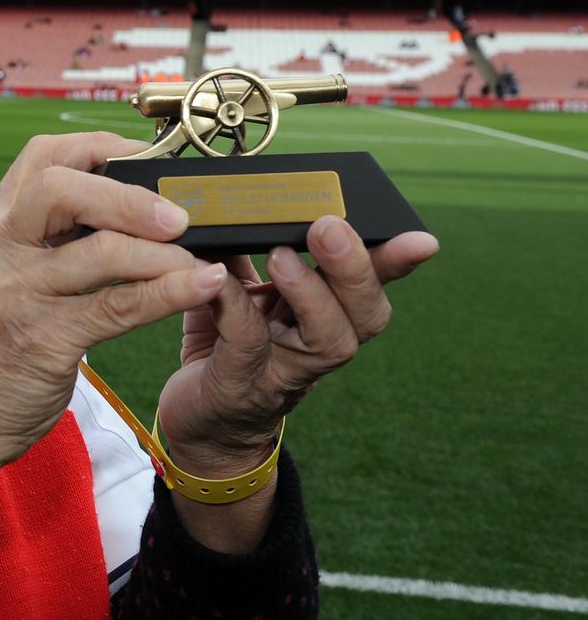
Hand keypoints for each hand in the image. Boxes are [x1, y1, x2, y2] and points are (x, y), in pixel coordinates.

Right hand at [0, 132, 227, 528]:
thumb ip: (43, 239)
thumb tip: (122, 206)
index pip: (41, 158)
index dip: (101, 148)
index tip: (147, 160)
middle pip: (62, 188)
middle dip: (130, 194)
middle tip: (176, 214)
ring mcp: (17, 296)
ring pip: (101, 251)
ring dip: (162, 251)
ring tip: (197, 257)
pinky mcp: (44, 341)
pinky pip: (117, 307)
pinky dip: (168, 292)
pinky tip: (199, 285)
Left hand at [157, 216, 439, 476]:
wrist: (198, 424)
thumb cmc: (223, 347)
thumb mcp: (240, 292)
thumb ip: (248, 251)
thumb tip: (246, 195)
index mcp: (324, 314)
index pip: (373, 283)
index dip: (397, 260)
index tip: (421, 237)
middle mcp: (317, 346)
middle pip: (366, 314)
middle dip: (357, 269)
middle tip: (329, 227)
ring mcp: (284, 371)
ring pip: (330, 341)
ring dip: (312, 293)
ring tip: (281, 257)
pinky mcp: (239, 385)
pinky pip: (247, 343)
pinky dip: (235, 306)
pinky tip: (216, 279)